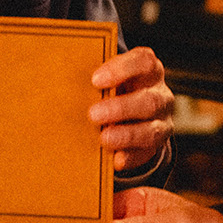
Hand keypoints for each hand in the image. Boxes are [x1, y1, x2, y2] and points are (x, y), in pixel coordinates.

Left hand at [91, 45, 172, 174]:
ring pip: (153, 130)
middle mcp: (160, 95)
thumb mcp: (109, 77)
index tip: (95, 80)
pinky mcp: (157, 145)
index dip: (122, 69)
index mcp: (149, 70)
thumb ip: (96, 78)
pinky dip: (131, 157)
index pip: (144, 62)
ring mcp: (162, 122)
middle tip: (93, 114)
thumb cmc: (114, 88)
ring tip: (104, 138)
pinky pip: (148, 153)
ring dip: (127, 135)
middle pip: (150, 100)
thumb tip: (61, 79)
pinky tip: (116, 159)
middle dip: (121, 108)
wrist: (132, 113)